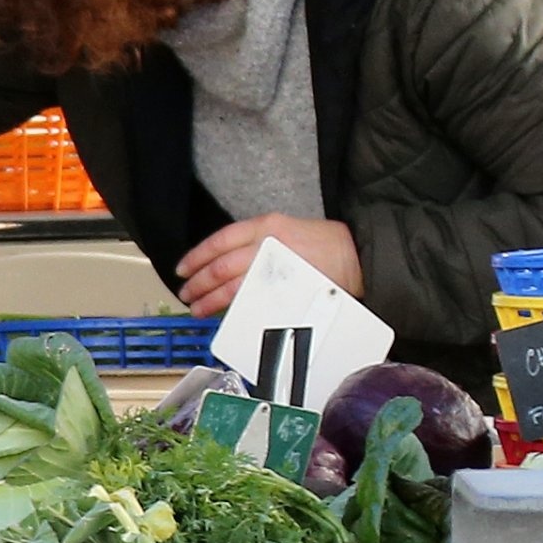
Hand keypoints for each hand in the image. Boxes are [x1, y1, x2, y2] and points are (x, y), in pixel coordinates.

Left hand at [174, 215, 362, 317]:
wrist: (359, 252)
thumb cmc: (323, 243)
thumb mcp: (285, 231)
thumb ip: (255, 243)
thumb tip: (223, 265)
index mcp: (265, 226)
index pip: (219, 241)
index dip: (196, 257)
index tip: (182, 269)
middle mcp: (268, 244)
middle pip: (221, 266)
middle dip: (199, 283)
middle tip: (187, 294)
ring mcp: (278, 268)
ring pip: (234, 286)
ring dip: (211, 299)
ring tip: (199, 307)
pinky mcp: (289, 290)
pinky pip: (257, 302)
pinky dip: (238, 310)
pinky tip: (228, 316)